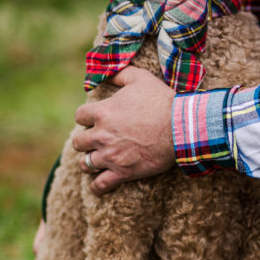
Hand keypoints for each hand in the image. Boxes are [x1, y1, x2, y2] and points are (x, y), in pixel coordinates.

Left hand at [73, 66, 175, 193]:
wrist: (181, 127)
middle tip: (95, 140)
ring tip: (95, 160)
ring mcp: (110, 156)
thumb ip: (120, 73)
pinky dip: (97, 186)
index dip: (86, 117)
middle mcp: (102, 135)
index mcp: (103, 112)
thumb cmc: (161, 101)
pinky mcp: (122, 172)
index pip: (80, 116)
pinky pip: (100, 185)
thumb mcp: (140, 78)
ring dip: (89, 161)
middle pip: (78, 142)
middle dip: (85, 141)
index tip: (94, 119)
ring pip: (85, 164)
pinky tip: (99, 184)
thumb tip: (107, 73)